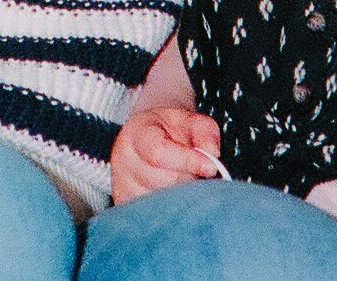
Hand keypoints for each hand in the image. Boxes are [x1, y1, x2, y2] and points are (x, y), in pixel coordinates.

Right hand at [109, 103, 223, 204]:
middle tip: (197, 171)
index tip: (211, 166)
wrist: (147, 141)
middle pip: (166, 182)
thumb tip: (212, 154)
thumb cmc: (170, 131)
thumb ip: (204, 131)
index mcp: (137, 135)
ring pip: (165, 204)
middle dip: (190, 178)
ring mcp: (124, 189)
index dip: (188, 162)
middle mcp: (124, 163)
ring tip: (183, 180)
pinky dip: (174, 210)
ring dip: (184, 197)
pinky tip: (175, 196)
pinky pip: (159, 218)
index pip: (158, 154)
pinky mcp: (129, 209)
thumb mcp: (189, 120)